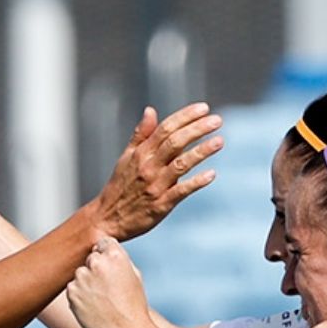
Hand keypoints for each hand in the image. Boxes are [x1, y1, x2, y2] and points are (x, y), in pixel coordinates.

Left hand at [67, 238, 150, 327]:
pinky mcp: (71, 293)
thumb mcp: (134, 275)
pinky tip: (93, 306)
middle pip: (90, 258)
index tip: (110, 266)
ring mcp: (82, 278)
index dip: (107, 254)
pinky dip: (79, 295)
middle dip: (96, 269)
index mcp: (115, 255)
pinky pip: (72, 289)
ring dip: (86, 282)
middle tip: (106, 287)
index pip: (103, 243)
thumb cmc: (134, 304)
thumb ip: (118, 259)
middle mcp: (96, 263)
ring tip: (101, 299)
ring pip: (80, 274)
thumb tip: (104, 251)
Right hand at [92, 103, 222, 240]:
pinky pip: (181, 191)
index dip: (185, 116)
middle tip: (217, 120)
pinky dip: (196, 182)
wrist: (106, 219)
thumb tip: (151, 110)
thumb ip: (140, 135)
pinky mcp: (160, 205)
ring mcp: (155, 186)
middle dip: (197, 129)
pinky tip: (211, 174)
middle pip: (175, 142)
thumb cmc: (119, 187)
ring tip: (219, 141)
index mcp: (140, 154)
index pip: (165, 129)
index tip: (204, 108)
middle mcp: (148, 167)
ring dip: (201, 152)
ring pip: (181, 164)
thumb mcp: (126, 158)